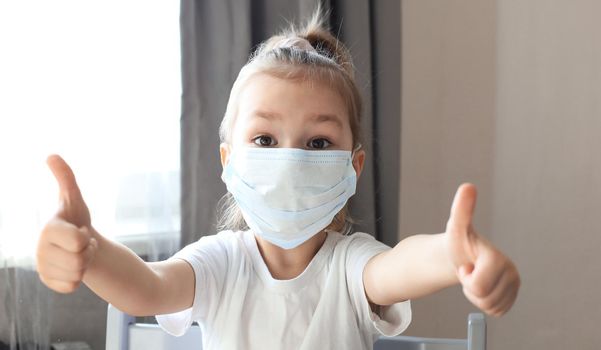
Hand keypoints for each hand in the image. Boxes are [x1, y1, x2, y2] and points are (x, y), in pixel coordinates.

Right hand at [36, 155, 97, 292]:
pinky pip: (71, 288)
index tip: (80, 230)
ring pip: (76, 275)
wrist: (79, 242)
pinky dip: (78, 279)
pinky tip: (73, 267)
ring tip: (78, 253)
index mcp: (48, 230)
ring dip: (85, 265)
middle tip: (82, 244)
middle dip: (88, 253)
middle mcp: (40, 250)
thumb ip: (66, 178)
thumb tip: (51, 155)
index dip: (87, 238)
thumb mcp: (74, 198)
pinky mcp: (48, 282)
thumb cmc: (76, 218)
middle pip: (79, 261)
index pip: (78, 241)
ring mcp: (42, 267)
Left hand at [446, 183, 520, 316]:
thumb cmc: (458, 243)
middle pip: (484, 298)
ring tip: (475, 277)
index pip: (478, 285)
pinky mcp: (512, 298)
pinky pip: (495, 312)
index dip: (467, 278)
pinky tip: (482, 286)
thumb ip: (462, 209)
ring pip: (489, 307)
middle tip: (469, 271)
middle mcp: (513, 272)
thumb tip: (467, 186)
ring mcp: (515, 286)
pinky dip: (483, 302)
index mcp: (500, 259)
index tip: (467, 265)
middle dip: (471, 288)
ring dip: (476, 296)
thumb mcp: (456, 227)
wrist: (461, 257)